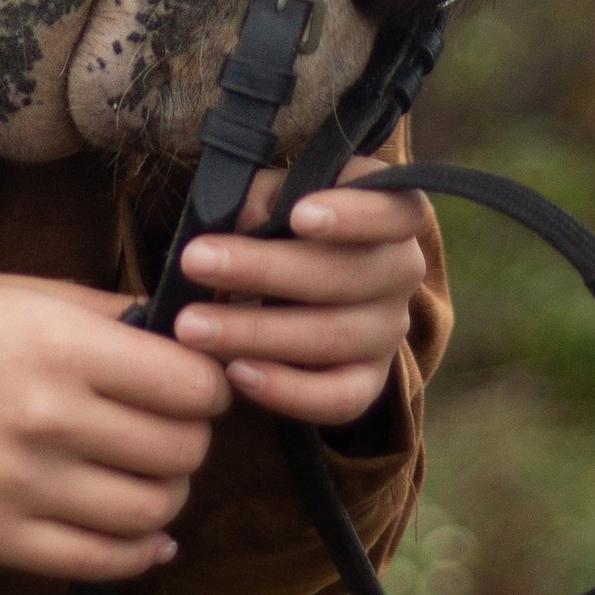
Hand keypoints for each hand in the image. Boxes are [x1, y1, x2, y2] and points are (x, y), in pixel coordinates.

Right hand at [0, 270, 231, 583]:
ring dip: (168, 495)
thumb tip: (195, 337)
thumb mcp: (39, 294)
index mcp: (63, 346)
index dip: (210, 388)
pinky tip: (147, 534)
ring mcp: (21, 484)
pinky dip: (139, 553)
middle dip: (192, 441)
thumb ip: (118, 315)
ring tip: (152, 475)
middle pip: (178, 452)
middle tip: (176, 429)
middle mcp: (47, 417)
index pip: (188, 386)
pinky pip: (98, 562)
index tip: (201, 386)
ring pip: (149, 512)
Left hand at [171, 160, 430, 430]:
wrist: (302, 286)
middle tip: (194, 262)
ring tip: (193, 327)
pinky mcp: (368, 382)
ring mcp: (388, 331)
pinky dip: (288, 390)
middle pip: (346, 275)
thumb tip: (242, 218)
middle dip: (263, 270)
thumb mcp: (275, 196)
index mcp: (391, 214)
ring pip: (333, 337)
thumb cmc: (285, 224)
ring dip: (257, 333)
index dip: (353, 215)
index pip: (395, 211)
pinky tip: (236, 373)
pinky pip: (339, 399)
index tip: (297, 214)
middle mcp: (401, 272)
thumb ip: (262, 198)